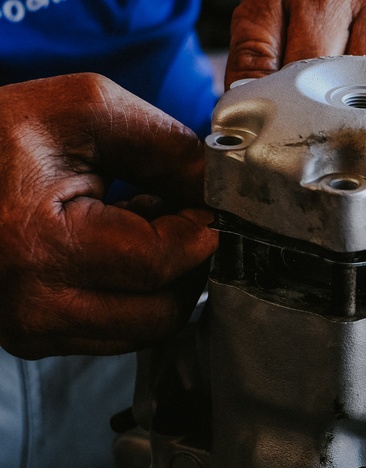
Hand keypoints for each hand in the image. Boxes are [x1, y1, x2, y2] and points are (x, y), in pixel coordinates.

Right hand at [0, 74, 217, 358]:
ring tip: (138, 232)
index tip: (199, 204)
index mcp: (38, 243)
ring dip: (163, 283)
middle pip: (164, 310)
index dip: (198, 230)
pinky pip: (118, 334)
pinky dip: (133, 296)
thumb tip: (220, 192)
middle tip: (174, 219)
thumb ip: (167, 148)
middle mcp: (32, 303)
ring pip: (148, 330)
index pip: (162, 261)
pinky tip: (112, 254)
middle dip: (187, 263)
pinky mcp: (32, 340)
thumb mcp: (86, 111)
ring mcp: (29, 330)